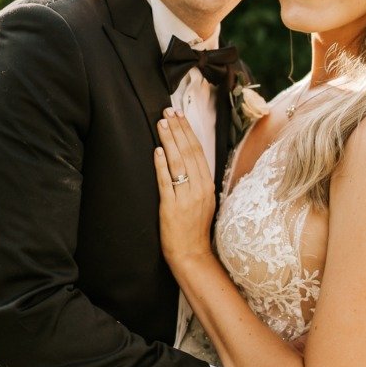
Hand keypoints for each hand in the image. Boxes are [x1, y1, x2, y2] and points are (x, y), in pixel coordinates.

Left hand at [154, 107, 215, 274]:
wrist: (192, 254)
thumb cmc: (195, 229)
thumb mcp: (203, 201)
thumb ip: (198, 181)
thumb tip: (189, 160)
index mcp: (208, 185)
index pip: (198, 152)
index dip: (188, 132)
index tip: (179, 116)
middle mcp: (200, 188)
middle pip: (189, 152)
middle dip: (178, 129)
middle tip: (168, 112)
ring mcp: (186, 197)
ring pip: (178, 163)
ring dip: (170, 140)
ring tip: (161, 124)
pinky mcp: (172, 207)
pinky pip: (167, 182)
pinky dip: (162, 165)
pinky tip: (157, 150)